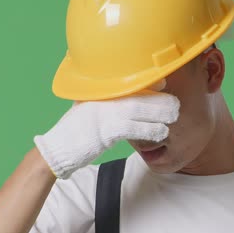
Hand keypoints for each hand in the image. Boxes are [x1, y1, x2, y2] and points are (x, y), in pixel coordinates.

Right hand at [34, 92, 178, 178]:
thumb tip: (113, 93)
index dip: (148, 84)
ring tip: (174, 117)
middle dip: (159, 99)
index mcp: (98, 93)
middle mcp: (101, 100)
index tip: (164, 86)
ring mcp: (102, 115)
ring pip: (138, 109)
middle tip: (176, 104)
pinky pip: (131, 128)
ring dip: (159, 113)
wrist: (58, 149)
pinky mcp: (104, 132)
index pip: (127, 83)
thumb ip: (100, 100)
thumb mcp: (86, 109)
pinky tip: (160, 133)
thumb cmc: (74, 132)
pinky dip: (148, 130)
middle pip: (137, 94)